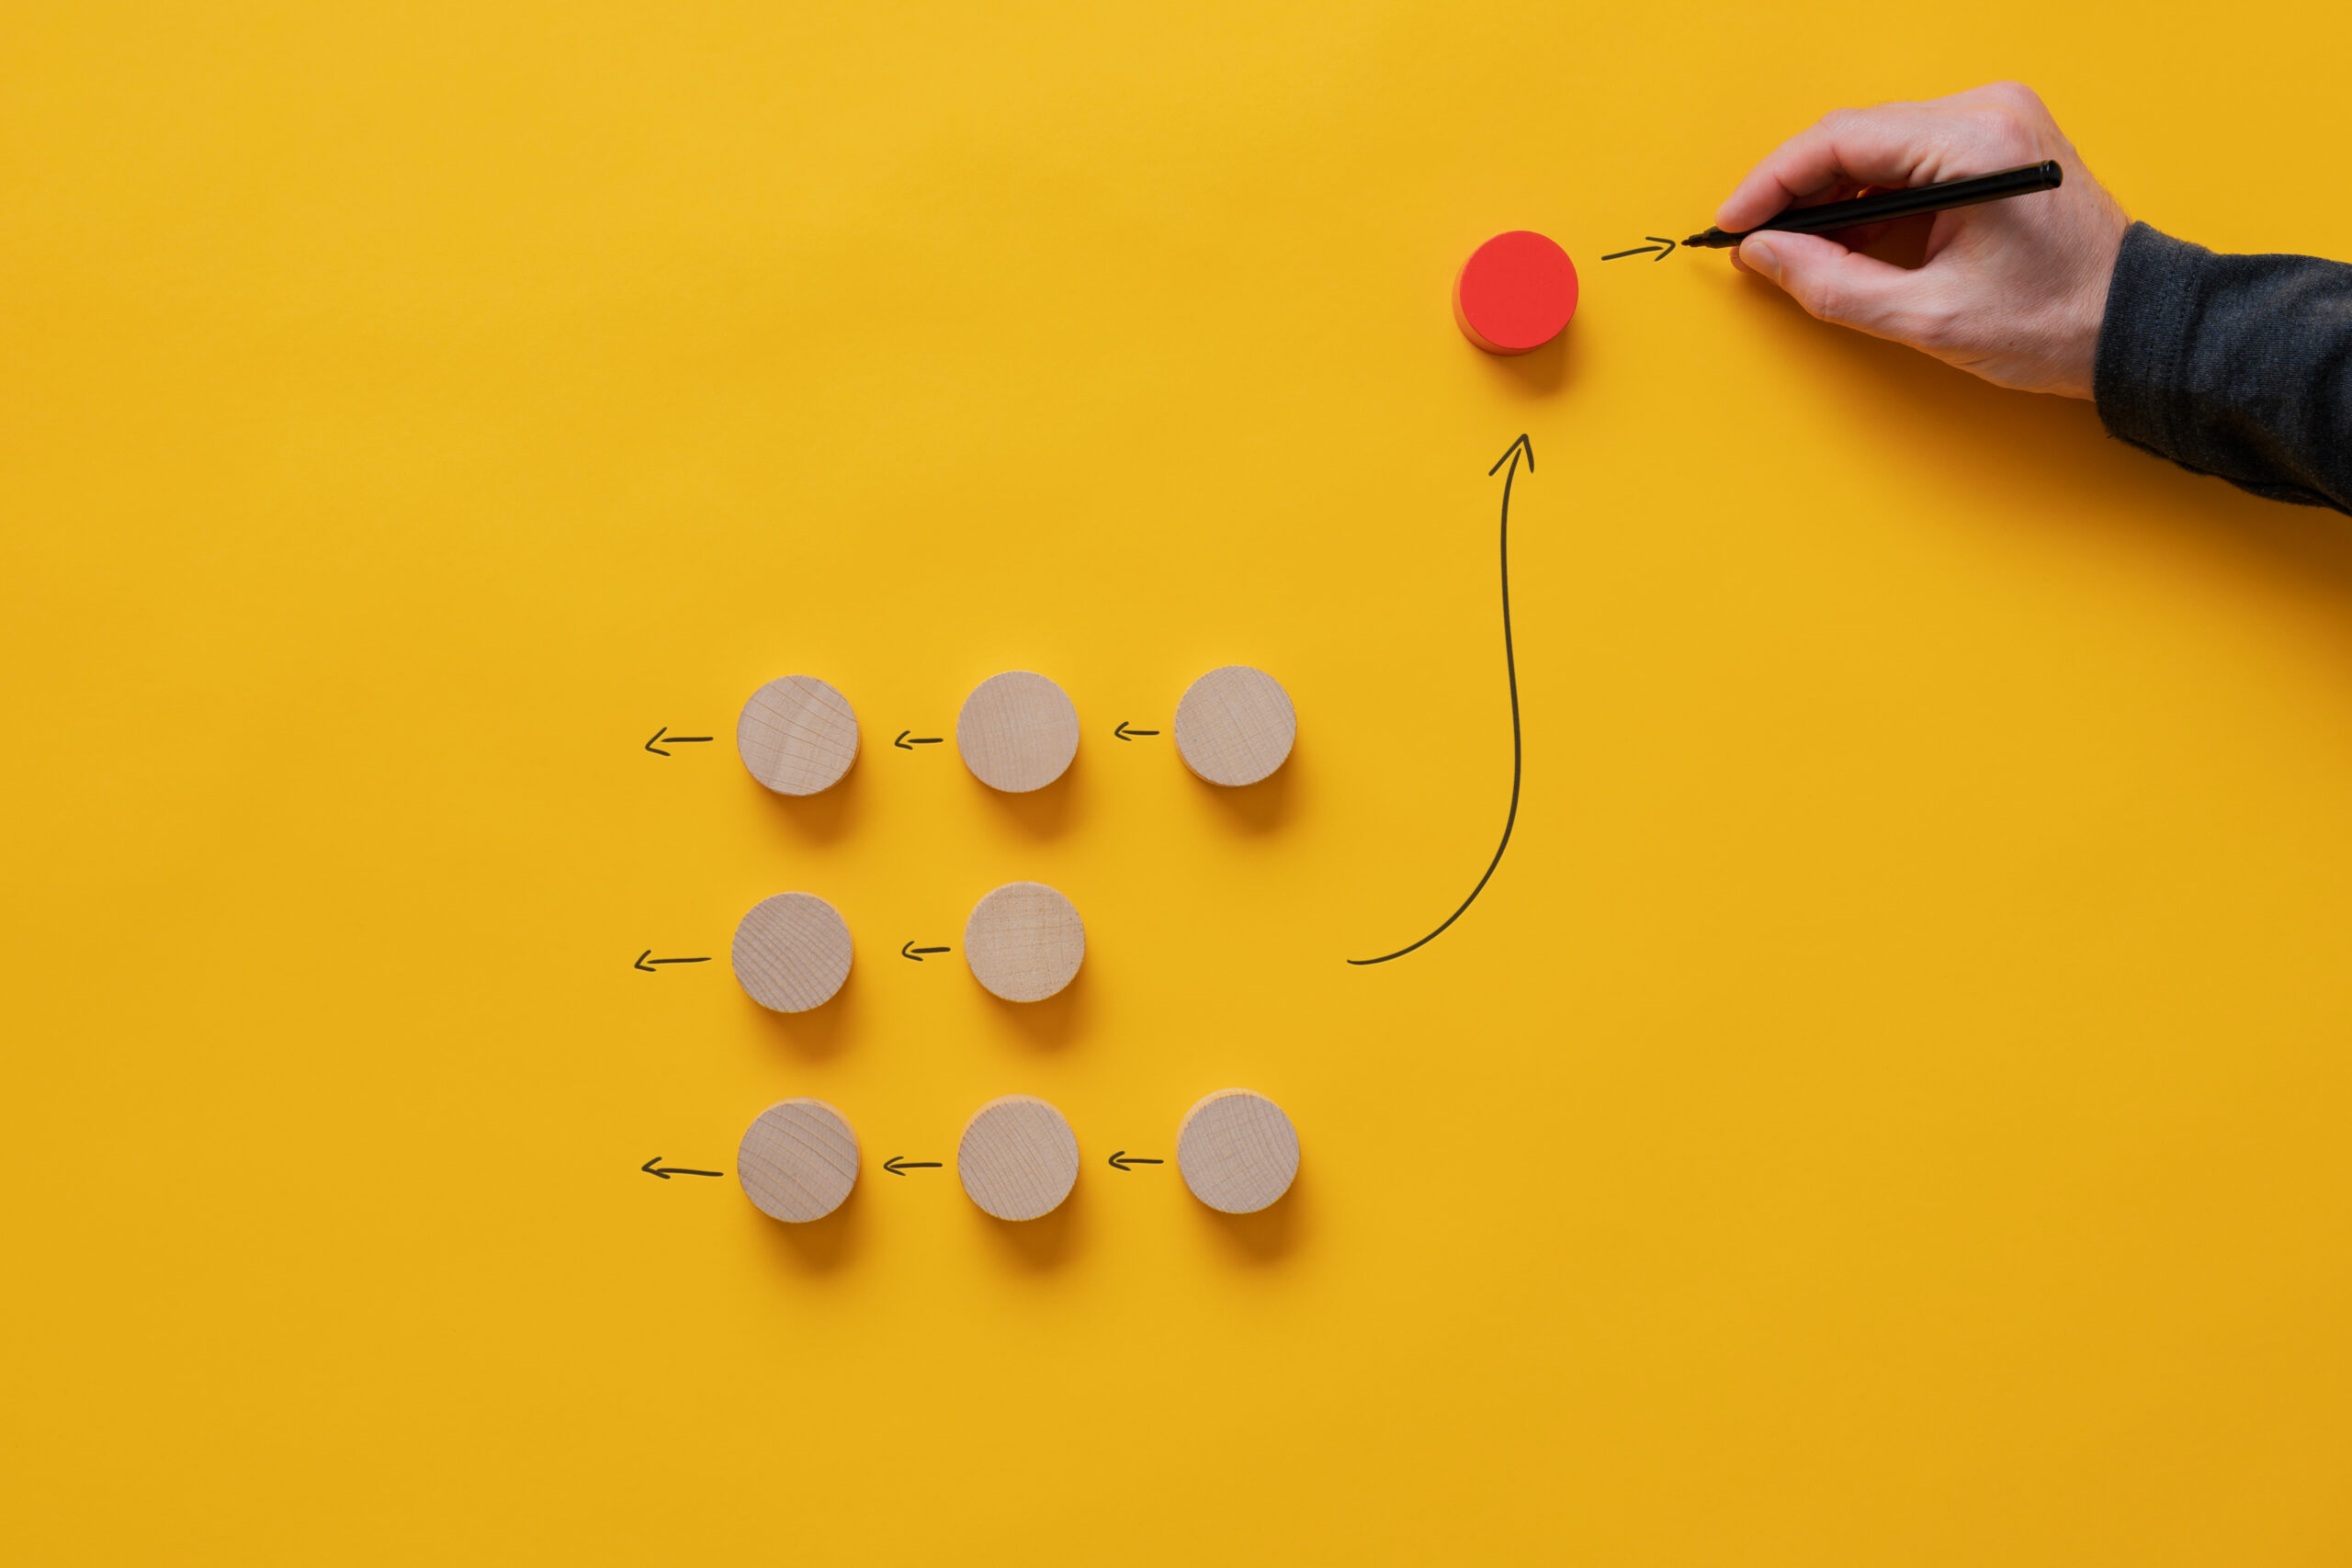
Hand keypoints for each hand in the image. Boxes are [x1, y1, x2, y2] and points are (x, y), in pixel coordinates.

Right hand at [1716, 82, 2129, 398]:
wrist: (2129, 323)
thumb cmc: (2053, 321)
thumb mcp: (1927, 317)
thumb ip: (1832, 283)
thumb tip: (1763, 254)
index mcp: (1977, 144)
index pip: (1841, 140)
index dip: (1771, 183)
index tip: (1731, 223)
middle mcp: (1988, 113)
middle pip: (1854, 135)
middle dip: (1794, 190)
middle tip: (1751, 243)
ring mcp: (1995, 121)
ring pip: (1874, 143)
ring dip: (1828, 194)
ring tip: (1792, 249)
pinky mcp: (1995, 141)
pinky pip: (1905, 154)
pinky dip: (1865, 194)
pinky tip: (1843, 238)